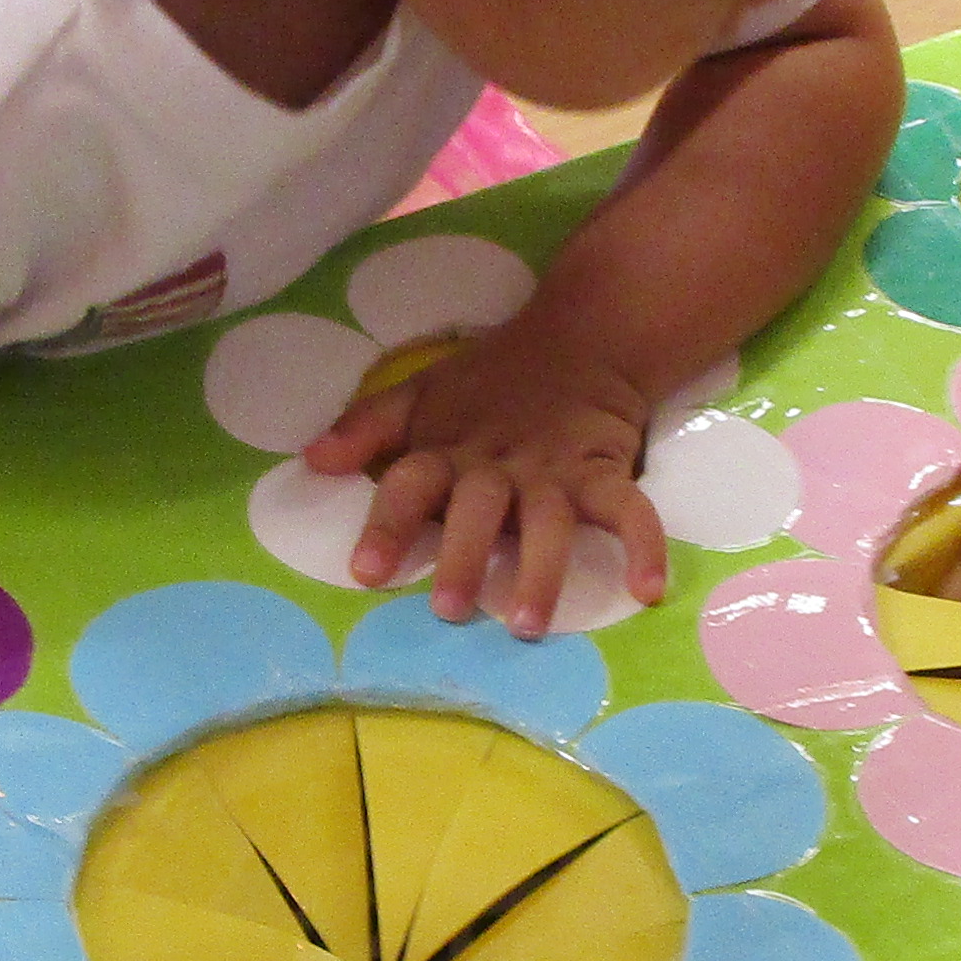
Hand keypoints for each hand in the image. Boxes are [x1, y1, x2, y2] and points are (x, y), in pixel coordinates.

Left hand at [310, 334, 665, 636]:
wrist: (581, 338)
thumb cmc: (487, 384)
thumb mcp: (421, 395)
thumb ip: (369, 429)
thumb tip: (311, 460)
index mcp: (447, 448)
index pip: (411, 481)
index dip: (388, 523)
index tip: (365, 572)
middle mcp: (498, 464)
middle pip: (479, 508)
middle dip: (464, 557)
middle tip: (450, 611)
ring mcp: (555, 471)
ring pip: (549, 520)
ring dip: (541, 570)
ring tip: (528, 623)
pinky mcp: (604, 472)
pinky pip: (630, 509)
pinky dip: (645, 545)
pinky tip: (649, 589)